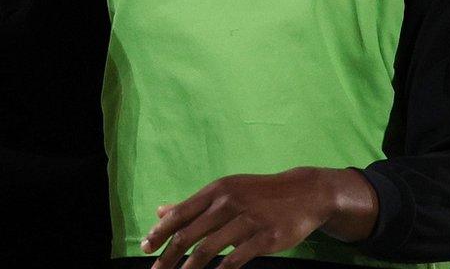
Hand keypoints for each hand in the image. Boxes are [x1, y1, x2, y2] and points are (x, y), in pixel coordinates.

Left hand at [141, 167, 370, 268]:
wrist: (304, 193)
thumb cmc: (259, 193)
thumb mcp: (226, 190)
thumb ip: (193, 203)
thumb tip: (161, 211)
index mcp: (216, 190)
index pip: (180, 213)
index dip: (160, 232)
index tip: (145, 248)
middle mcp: (228, 203)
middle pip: (189, 234)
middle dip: (168, 256)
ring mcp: (247, 221)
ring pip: (208, 249)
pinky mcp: (265, 238)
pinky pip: (234, 260)